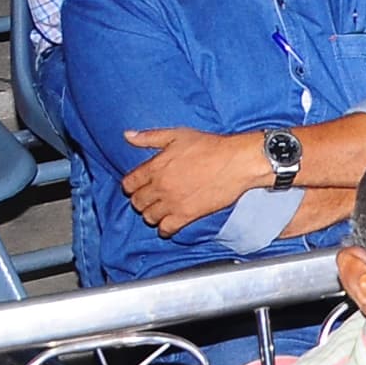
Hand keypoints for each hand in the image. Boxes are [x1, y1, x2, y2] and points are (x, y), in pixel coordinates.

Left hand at [120, 126, 266, 236]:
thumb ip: (150, 137)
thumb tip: (127, 135)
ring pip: (149, 217)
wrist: (237, 162)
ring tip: (159, 210)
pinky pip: (166, 229)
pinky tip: (168, 225)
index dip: (131, 185)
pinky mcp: (187, 215)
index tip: (138, 185)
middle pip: (137, 202)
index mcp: (156, 167)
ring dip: (151, 214)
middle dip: (141, 200)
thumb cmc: (211, 146)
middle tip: (150, 198)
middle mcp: (160, 187)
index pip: (129, 184)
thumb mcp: (178, 135)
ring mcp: (173, 203)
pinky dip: (164, 230)